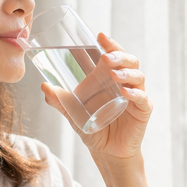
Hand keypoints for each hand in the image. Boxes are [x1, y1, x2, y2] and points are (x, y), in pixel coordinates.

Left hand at [41, 32, 151, 159]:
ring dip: (126, 73)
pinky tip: (126, 93)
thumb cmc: (92, 127)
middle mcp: (125, 82)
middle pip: (129, 61)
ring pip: (138, 76)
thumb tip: (43, 86)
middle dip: (119, 55)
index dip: (110, 43)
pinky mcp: (143, 111)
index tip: (99, 35)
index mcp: (110, 77)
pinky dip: (135, 95)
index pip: (114, 54)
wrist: (106, 151)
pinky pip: (143, 99)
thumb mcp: (73, 113)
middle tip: (106, 57)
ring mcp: (135, 95)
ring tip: (113, 74)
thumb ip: (59, 100)